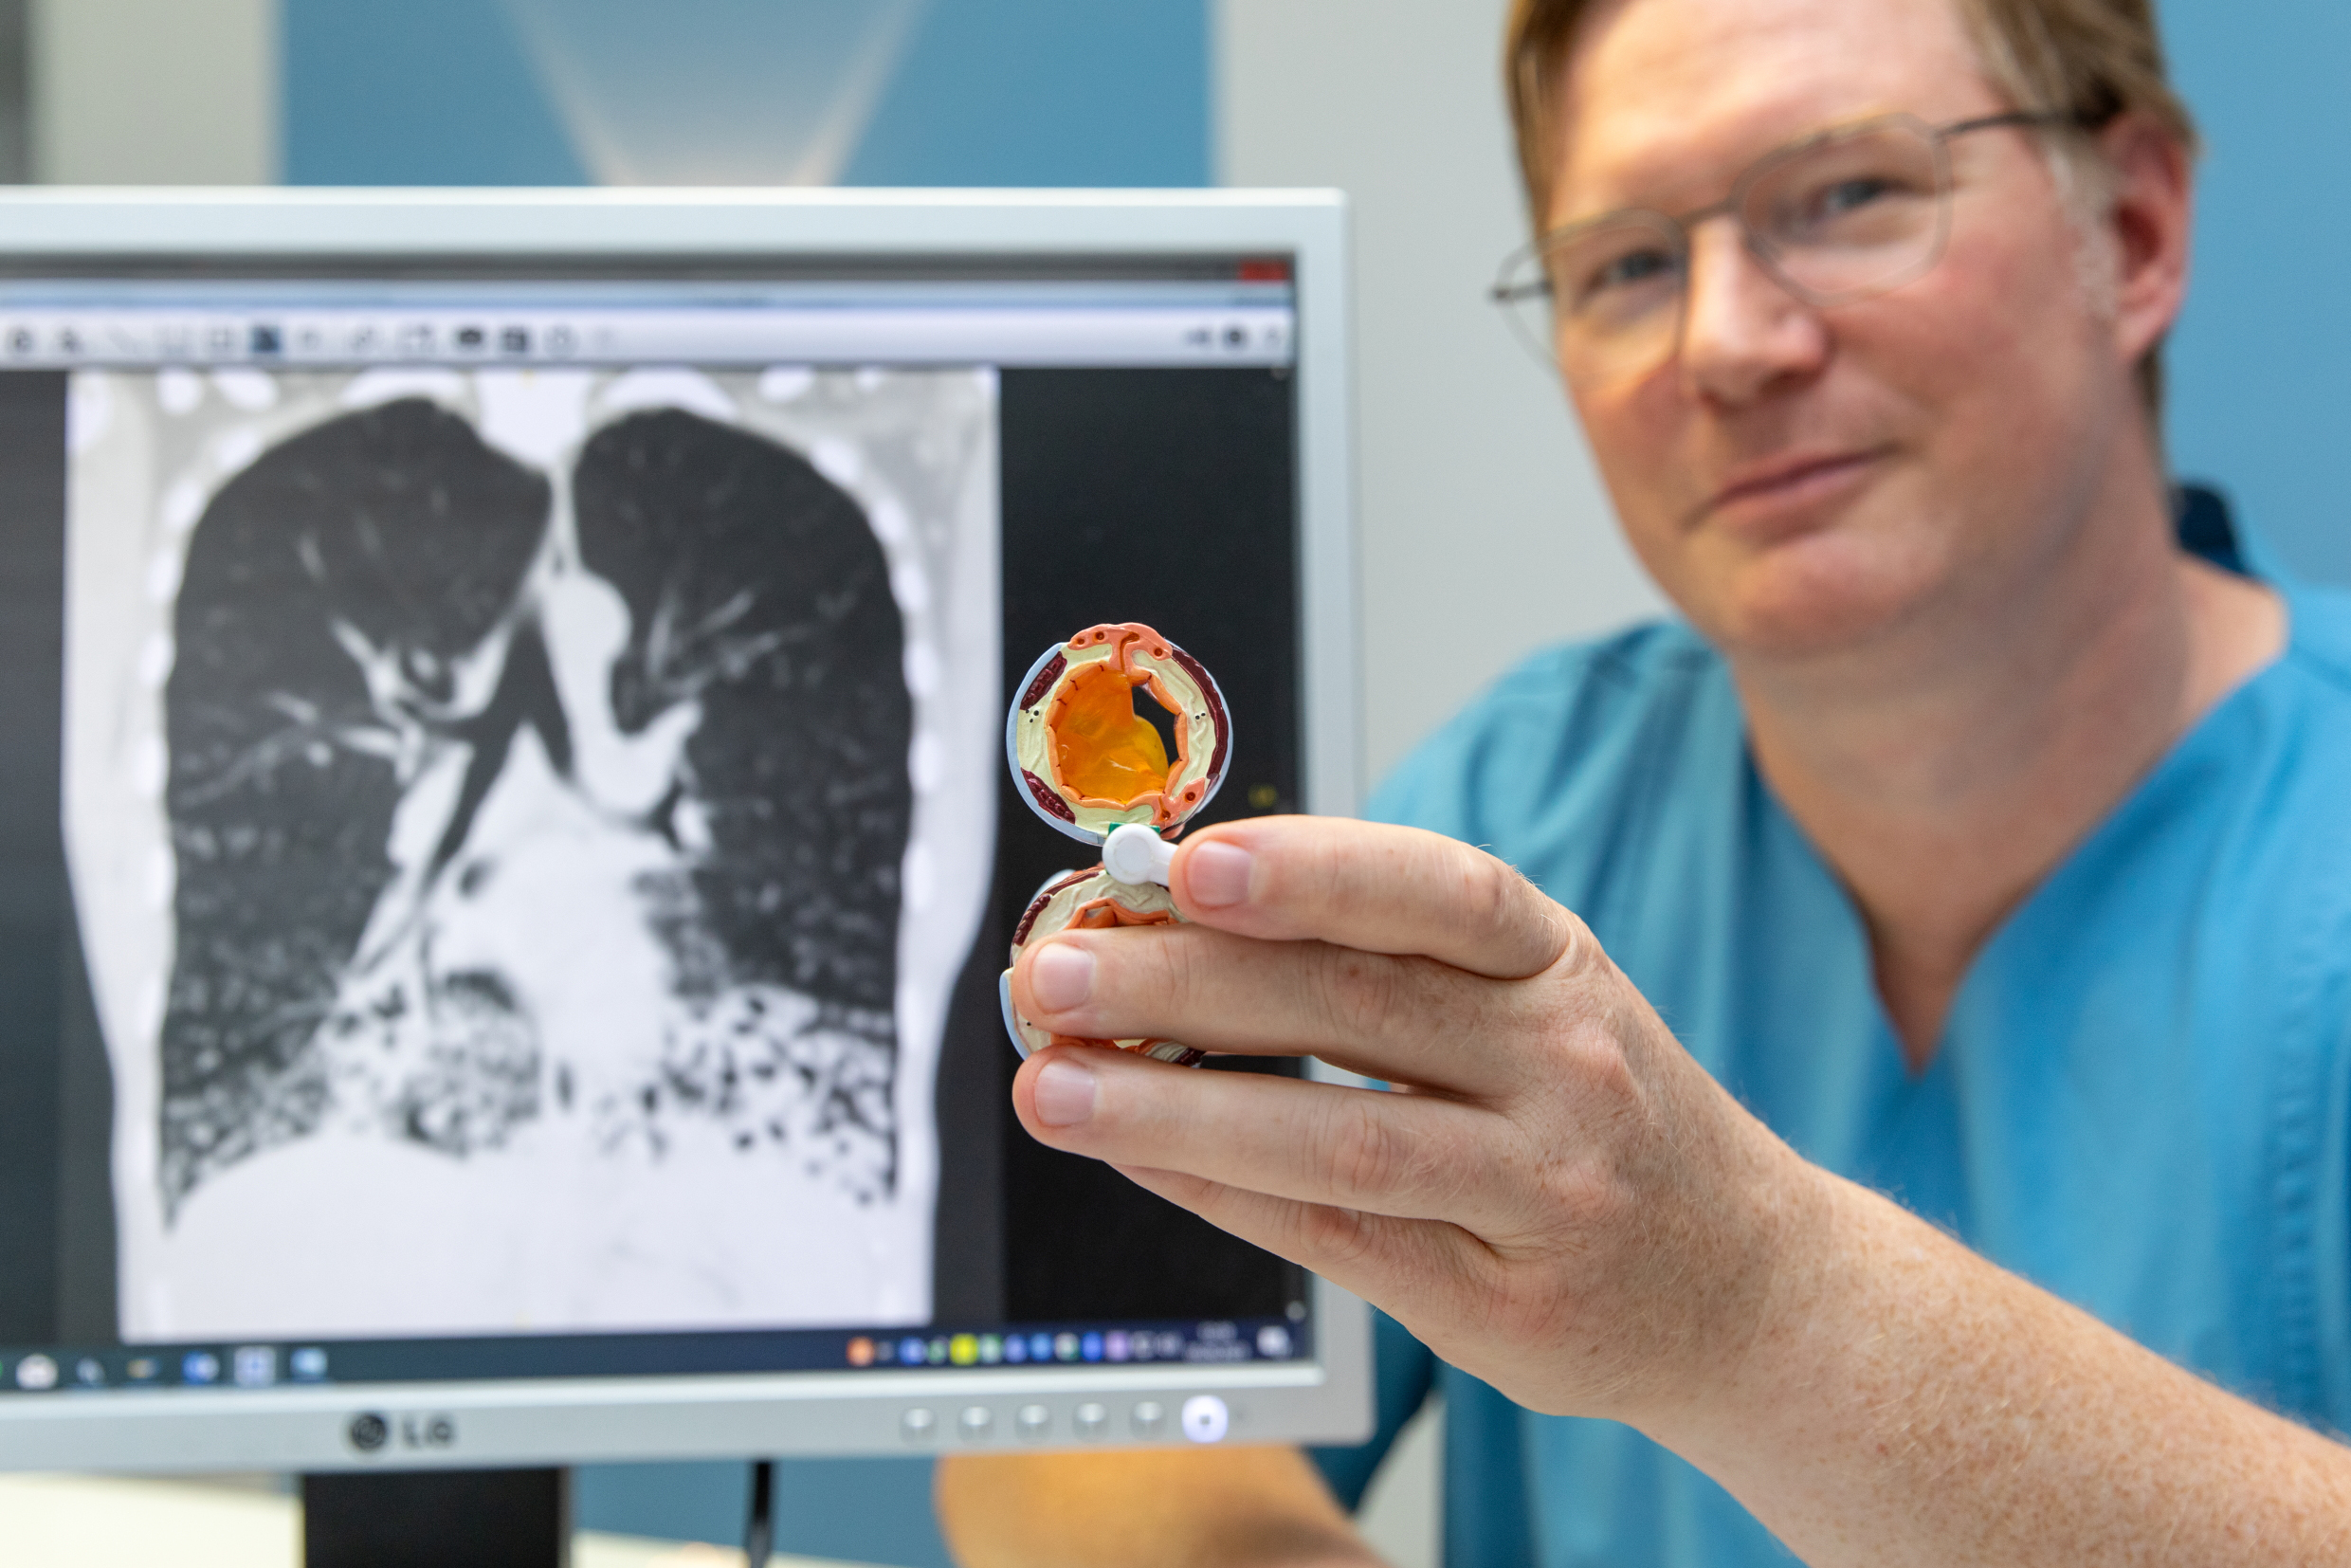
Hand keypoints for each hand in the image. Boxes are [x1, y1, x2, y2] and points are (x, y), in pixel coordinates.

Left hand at [1006, 816, 1817, 1429]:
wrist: (1748, 1284)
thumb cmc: (1600, 1116)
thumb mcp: (1535, 1005)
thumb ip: (1388, 964)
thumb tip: (1175, 920)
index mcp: (1559, 965)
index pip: (1437, 892)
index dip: (1310, 870)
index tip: (1184, 863)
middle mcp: (1564, 1066)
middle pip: (1357, 1007)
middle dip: (1184, 983)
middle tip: (1054, 970)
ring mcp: (1542, 1190)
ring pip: (1338, 1137)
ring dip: (1174, 1104)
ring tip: (1054, 1083)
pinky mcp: (1501, 1300)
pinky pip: (1338, 1236)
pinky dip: (1218, 1191)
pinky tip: (1136, 1151)